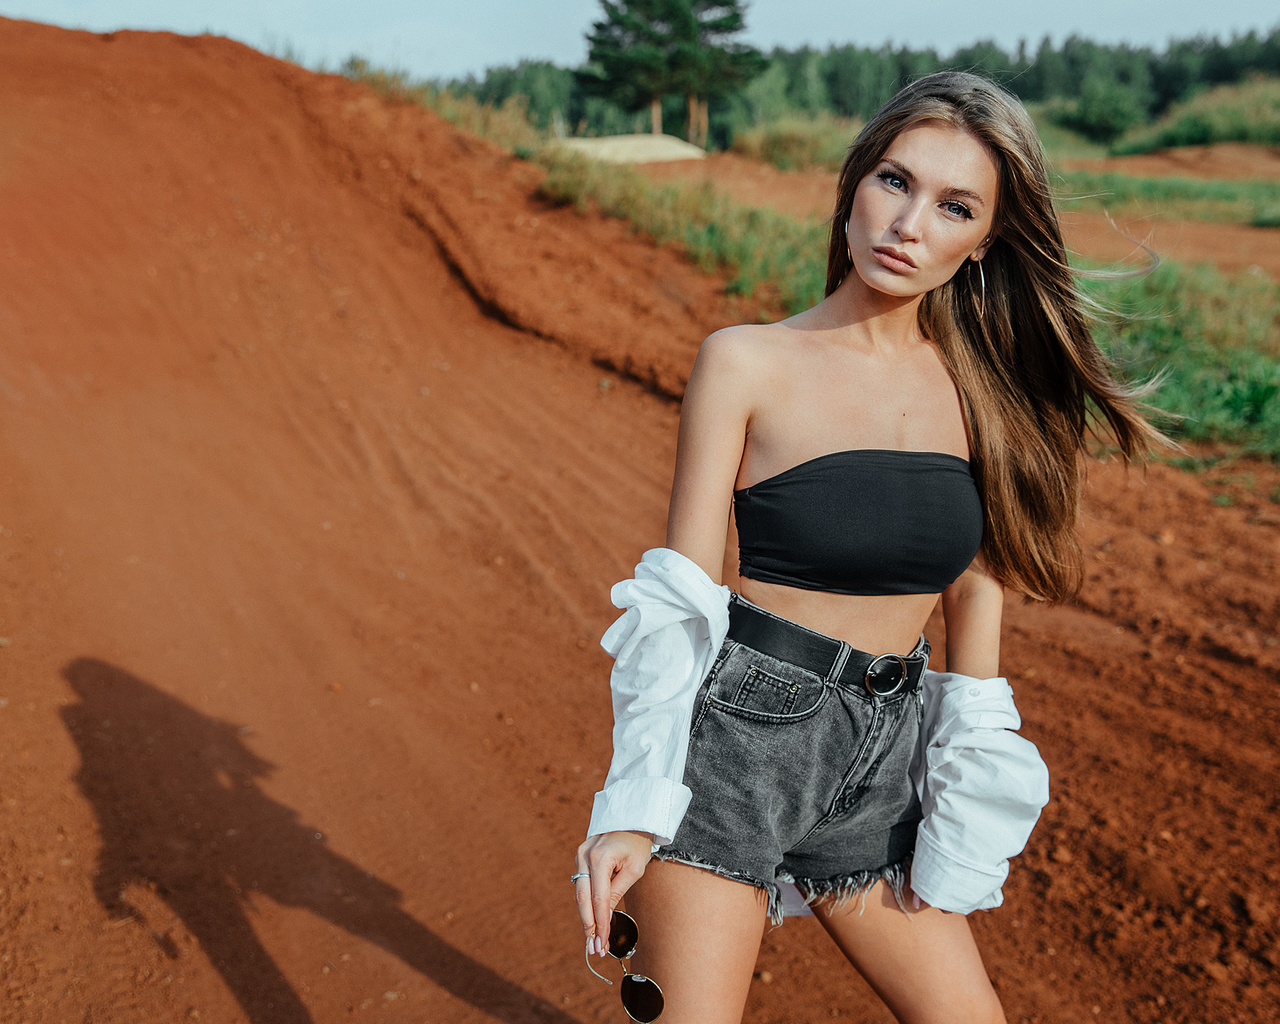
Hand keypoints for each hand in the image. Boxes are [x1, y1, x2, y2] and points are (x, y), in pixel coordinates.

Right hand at [573, 830, 653, 954]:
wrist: (632, 818)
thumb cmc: (637, 843)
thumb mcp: (634, 869)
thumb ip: (617, 892)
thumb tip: (606, 916)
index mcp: (600, 858)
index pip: (599, 899)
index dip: (601, 924)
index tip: (602, 943)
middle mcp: (585, 856)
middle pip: (583, 899)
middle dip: (589, 926)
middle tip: (594, 948)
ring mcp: (580, 855)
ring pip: (579, 893)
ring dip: (586, 917)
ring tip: (593, 939)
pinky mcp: (580, 857)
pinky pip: (581, 884)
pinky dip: (586, 903)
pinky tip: (591, 920)